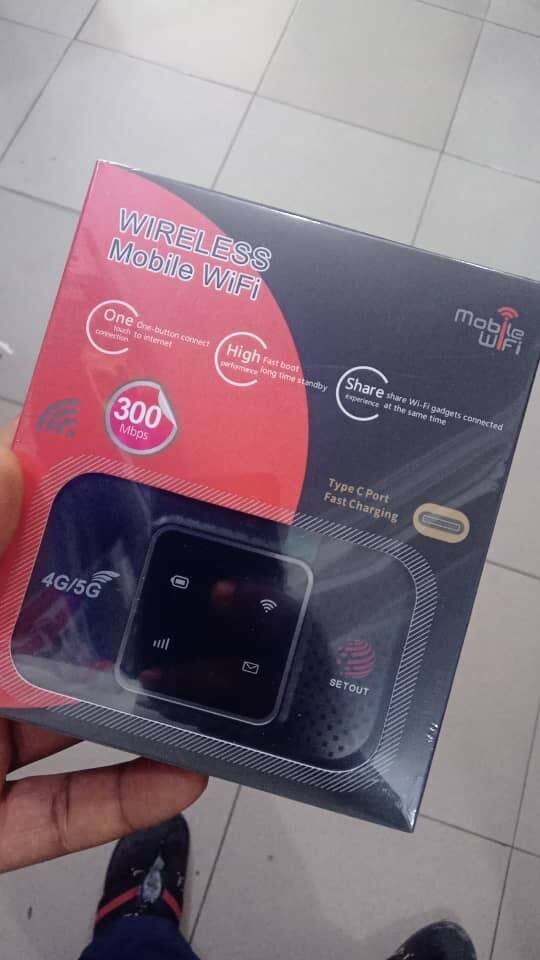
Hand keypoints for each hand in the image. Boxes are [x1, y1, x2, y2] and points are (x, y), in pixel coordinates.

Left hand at [0, 421, 206, 871]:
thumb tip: (6, 462)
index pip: (1, 542)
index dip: (53, 513)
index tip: (124, 492)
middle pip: (39, 629)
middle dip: (115, 612)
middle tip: (192, 590)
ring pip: (59, 723)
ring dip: (135, 709)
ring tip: (205, 679)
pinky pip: (53, 813)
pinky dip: (117, 801)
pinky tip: (180, 775)